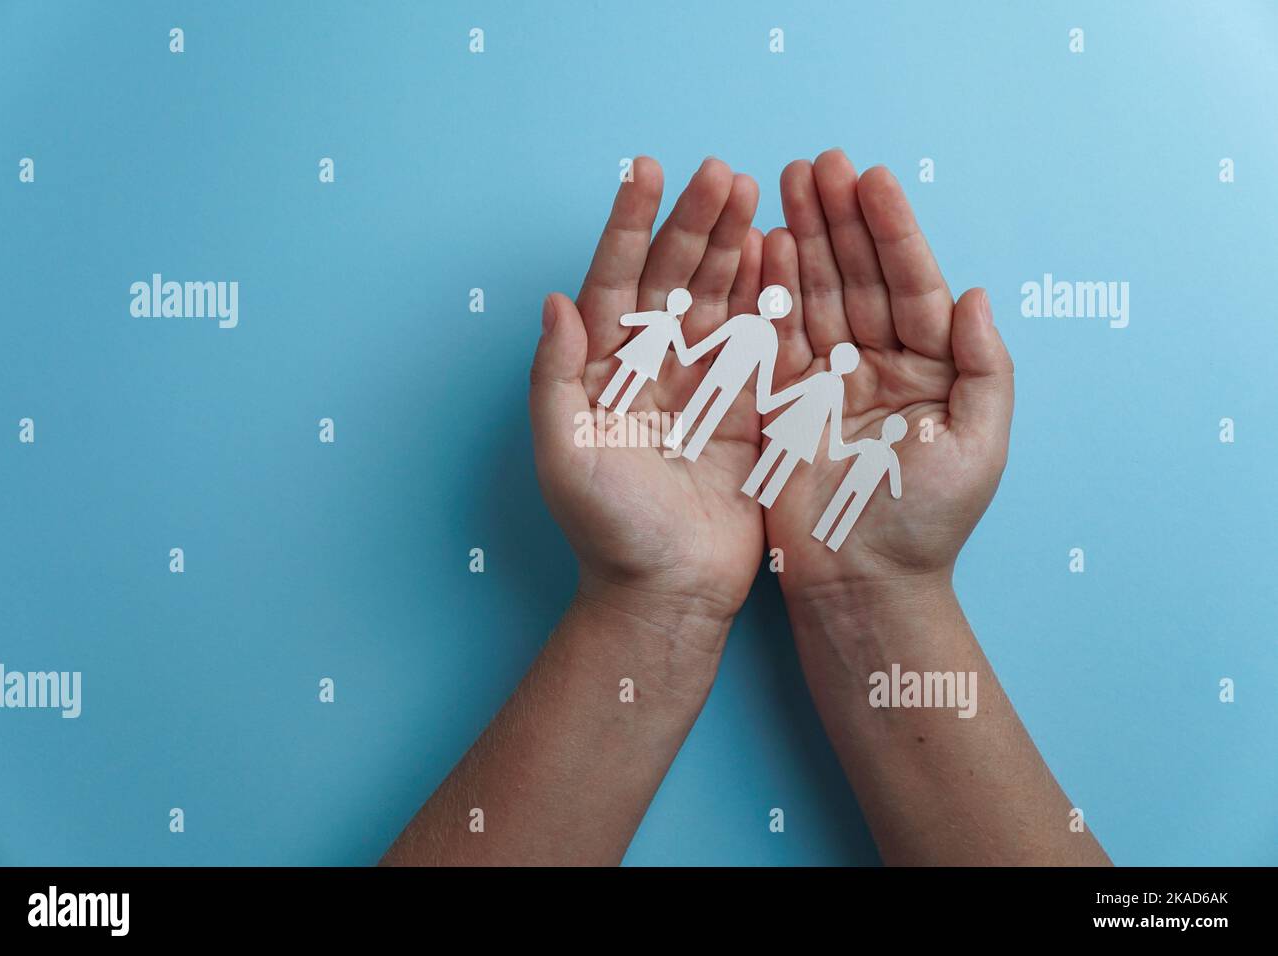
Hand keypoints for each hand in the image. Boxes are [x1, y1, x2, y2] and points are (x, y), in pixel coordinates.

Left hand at [530, 157, 765, 646]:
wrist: (668, 590)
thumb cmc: (607, 528)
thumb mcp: (564, 452)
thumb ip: (555, 376)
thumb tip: (554, 300)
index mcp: (602, 370)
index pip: (613, 280)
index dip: (628, 225)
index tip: (646, 171)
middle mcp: (650, 367)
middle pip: (673, 278)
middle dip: (695, 223)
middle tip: (724, 173)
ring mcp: (701, 383)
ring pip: (718, 298)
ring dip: (733, 245)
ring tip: (754, 194)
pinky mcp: (746, 408)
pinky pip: (759, 340)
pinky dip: (768, 295)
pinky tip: (778, 251)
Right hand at [759, 150, 1014, 607]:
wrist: (861, 583)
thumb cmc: (926, 523)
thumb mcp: (978, 446)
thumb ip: (985, 367)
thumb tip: (975, 293)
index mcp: (930, 367)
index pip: (911, 284)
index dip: (891, 231)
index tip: (870, 178)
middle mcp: (877, 362)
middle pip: (856, 277)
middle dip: (836, 219)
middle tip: (814, 164)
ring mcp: (826, 378)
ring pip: (812, 294)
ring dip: (799, 239)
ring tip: (782, 185)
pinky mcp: (781, 400)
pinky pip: (773, 335)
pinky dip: (765, 291)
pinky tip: (758, 247)